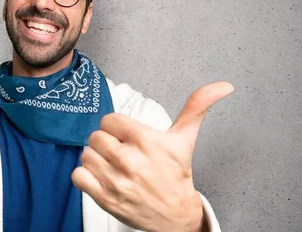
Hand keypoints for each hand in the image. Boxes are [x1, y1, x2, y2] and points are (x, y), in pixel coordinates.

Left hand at [72, 82, 233, 231]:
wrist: (176, 216)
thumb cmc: (176, 175)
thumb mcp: (185, 139)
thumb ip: (197, 107)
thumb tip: (223, 86)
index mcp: (146, 141)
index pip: (109, 120)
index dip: (116, 128)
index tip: (126, 137)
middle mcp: (130, 160)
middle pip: (95, 136)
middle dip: (106, 143)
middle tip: (120, 152)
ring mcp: (116, 181)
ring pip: (86, 154)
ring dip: (96, 159)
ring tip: (112, 165)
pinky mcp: (105, 199)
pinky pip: (78, 176)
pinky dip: (85, 176)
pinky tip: (101, 177)